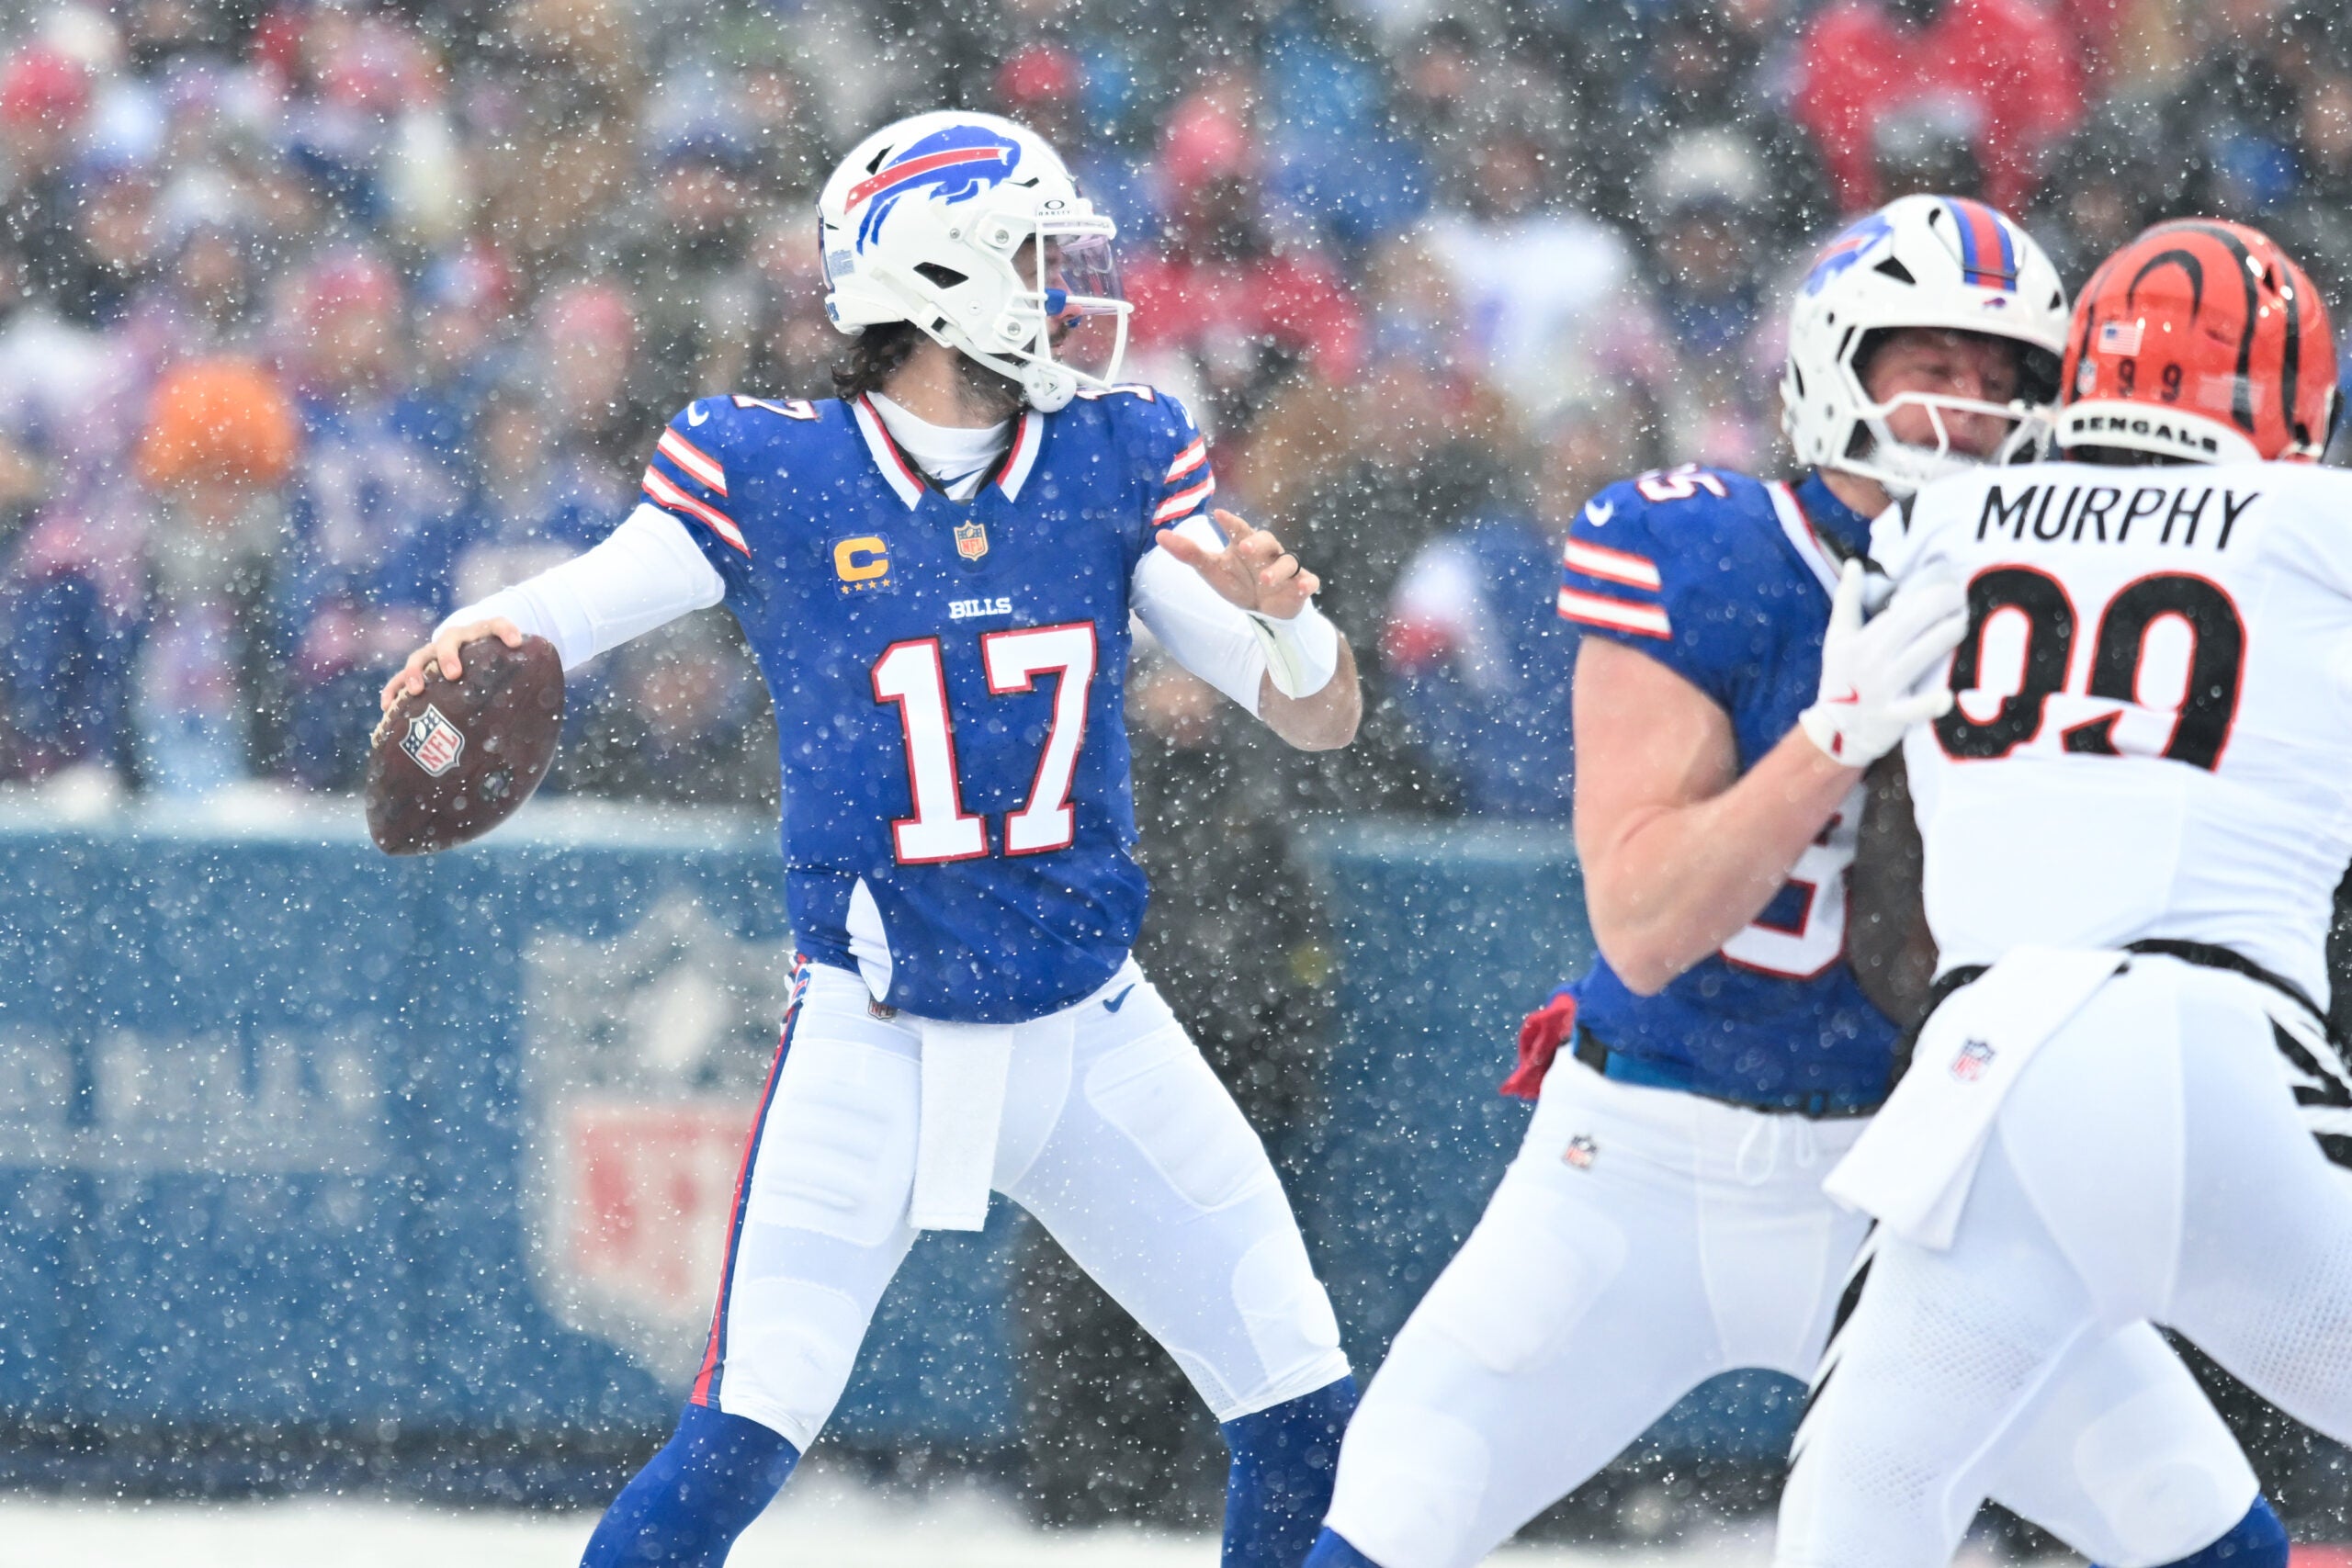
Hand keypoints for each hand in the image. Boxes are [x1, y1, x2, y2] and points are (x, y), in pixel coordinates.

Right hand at [378, 618, 523, 715]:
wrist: (476, 652)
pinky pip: (401, 680)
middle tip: (454, 674)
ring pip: (421, 657)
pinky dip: (394, 691)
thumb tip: (551, 723)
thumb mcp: (516, 671)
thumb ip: (531, 685)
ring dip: (418, 673)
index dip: (506, 629)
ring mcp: (434, 654)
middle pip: (451, 640)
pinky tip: (387, 708)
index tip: (517, 641)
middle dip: (450, 656)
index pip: (496, 624)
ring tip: (417, 691)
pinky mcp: (419, 671)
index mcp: (484, 636)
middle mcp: (457, 641)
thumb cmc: (501, 667)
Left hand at [1155, 509, 1319, 619]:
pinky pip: (1308, 581)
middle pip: (1267, 540)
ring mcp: (1285, 569)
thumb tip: (1159, 535)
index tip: (1219, 515)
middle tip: (1243, 548)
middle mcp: (1267, 553)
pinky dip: (1307, 583)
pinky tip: (1303, 587)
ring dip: (1277, 570)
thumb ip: (1188, 552)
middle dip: (1257, 543)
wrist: (1262, 609)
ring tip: (1263, 581)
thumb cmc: (1236, 581)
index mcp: (1245, 544)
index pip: (1239, 529)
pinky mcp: (1299, 586)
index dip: (1231, 523)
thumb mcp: (1211, 569)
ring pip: (1287, 562)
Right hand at [1796, 560, 1965, 766]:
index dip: (1927, 594)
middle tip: (1963, 597)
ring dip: (1947, 635)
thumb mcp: (1837, 637)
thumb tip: (1853, 564)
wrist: (1835, 730)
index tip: (1947, 584)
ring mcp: (1882, 688)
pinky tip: (1947, 697)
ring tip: (1965, 622)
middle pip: (1912, 624)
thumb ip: (1846, 599)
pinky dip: (1928, 705)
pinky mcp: (1891, 716)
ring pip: (1921, 655)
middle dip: (1942, 605)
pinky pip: (1912, 709)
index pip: (1898, 609)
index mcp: (1859, 639)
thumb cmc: (1841, 679)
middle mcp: (1871, 660)